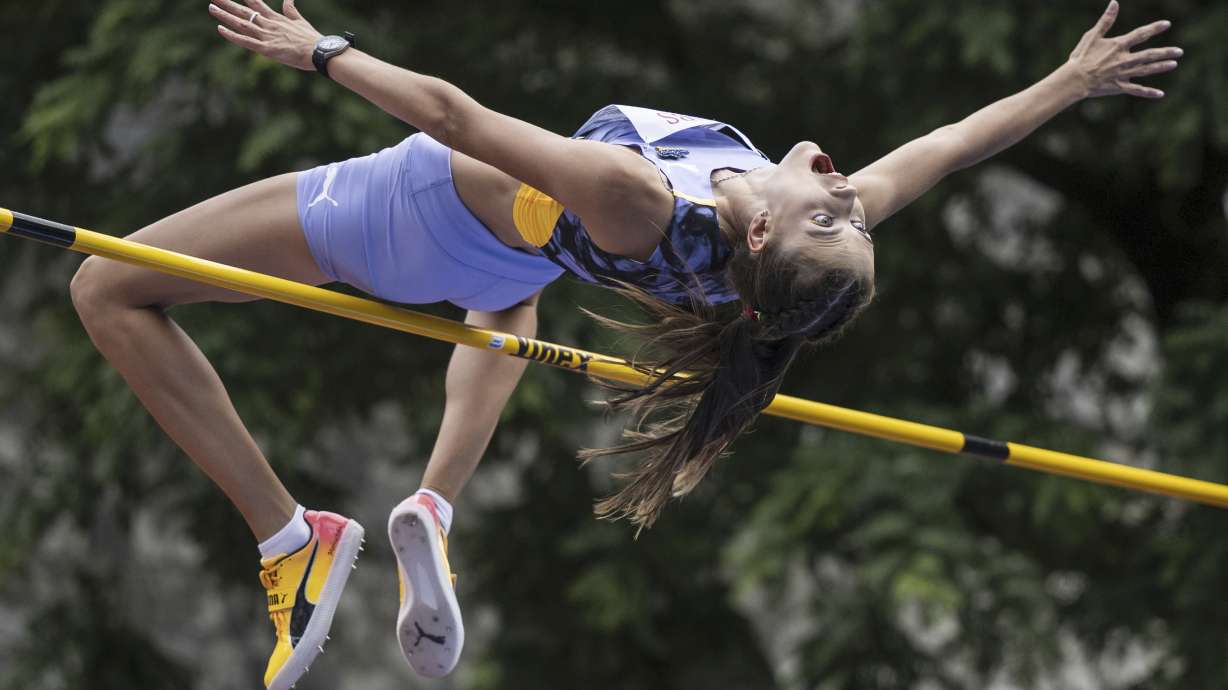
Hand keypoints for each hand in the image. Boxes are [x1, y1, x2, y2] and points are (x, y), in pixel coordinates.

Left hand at [209, 0, 322, 70]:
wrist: (318, 51)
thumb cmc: (311, 38)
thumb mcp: (300, 21)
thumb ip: (290, 10)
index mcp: (276, 18)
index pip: (256, 3)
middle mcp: (268, 24)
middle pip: (244, 11)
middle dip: (228, 3)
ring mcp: (266, 36)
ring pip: (241, 24)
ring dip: (225, 15)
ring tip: (212, 8)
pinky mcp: (267, 49)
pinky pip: (245, 41)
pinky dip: (232, 35)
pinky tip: (220, 29)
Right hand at [1067, 1, 1181, 98]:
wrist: (1074, 80)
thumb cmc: (1081, 57)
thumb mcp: (1092, 36)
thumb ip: (1106, 20)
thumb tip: (1114, 3)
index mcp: (1118, 46)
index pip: (1140, 34)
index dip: (1154, 28)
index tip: (1166, 24)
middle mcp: (1124, 60)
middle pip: (1149, 55)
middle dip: (1165, 52)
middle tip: (1179, 51)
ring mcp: (1123, 74)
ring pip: (1146, 70)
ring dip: (1161, 67)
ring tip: (1174, 64)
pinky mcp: (1119, 86)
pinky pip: (1136, 90)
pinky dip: (1148, 92)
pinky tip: (1160, 94)